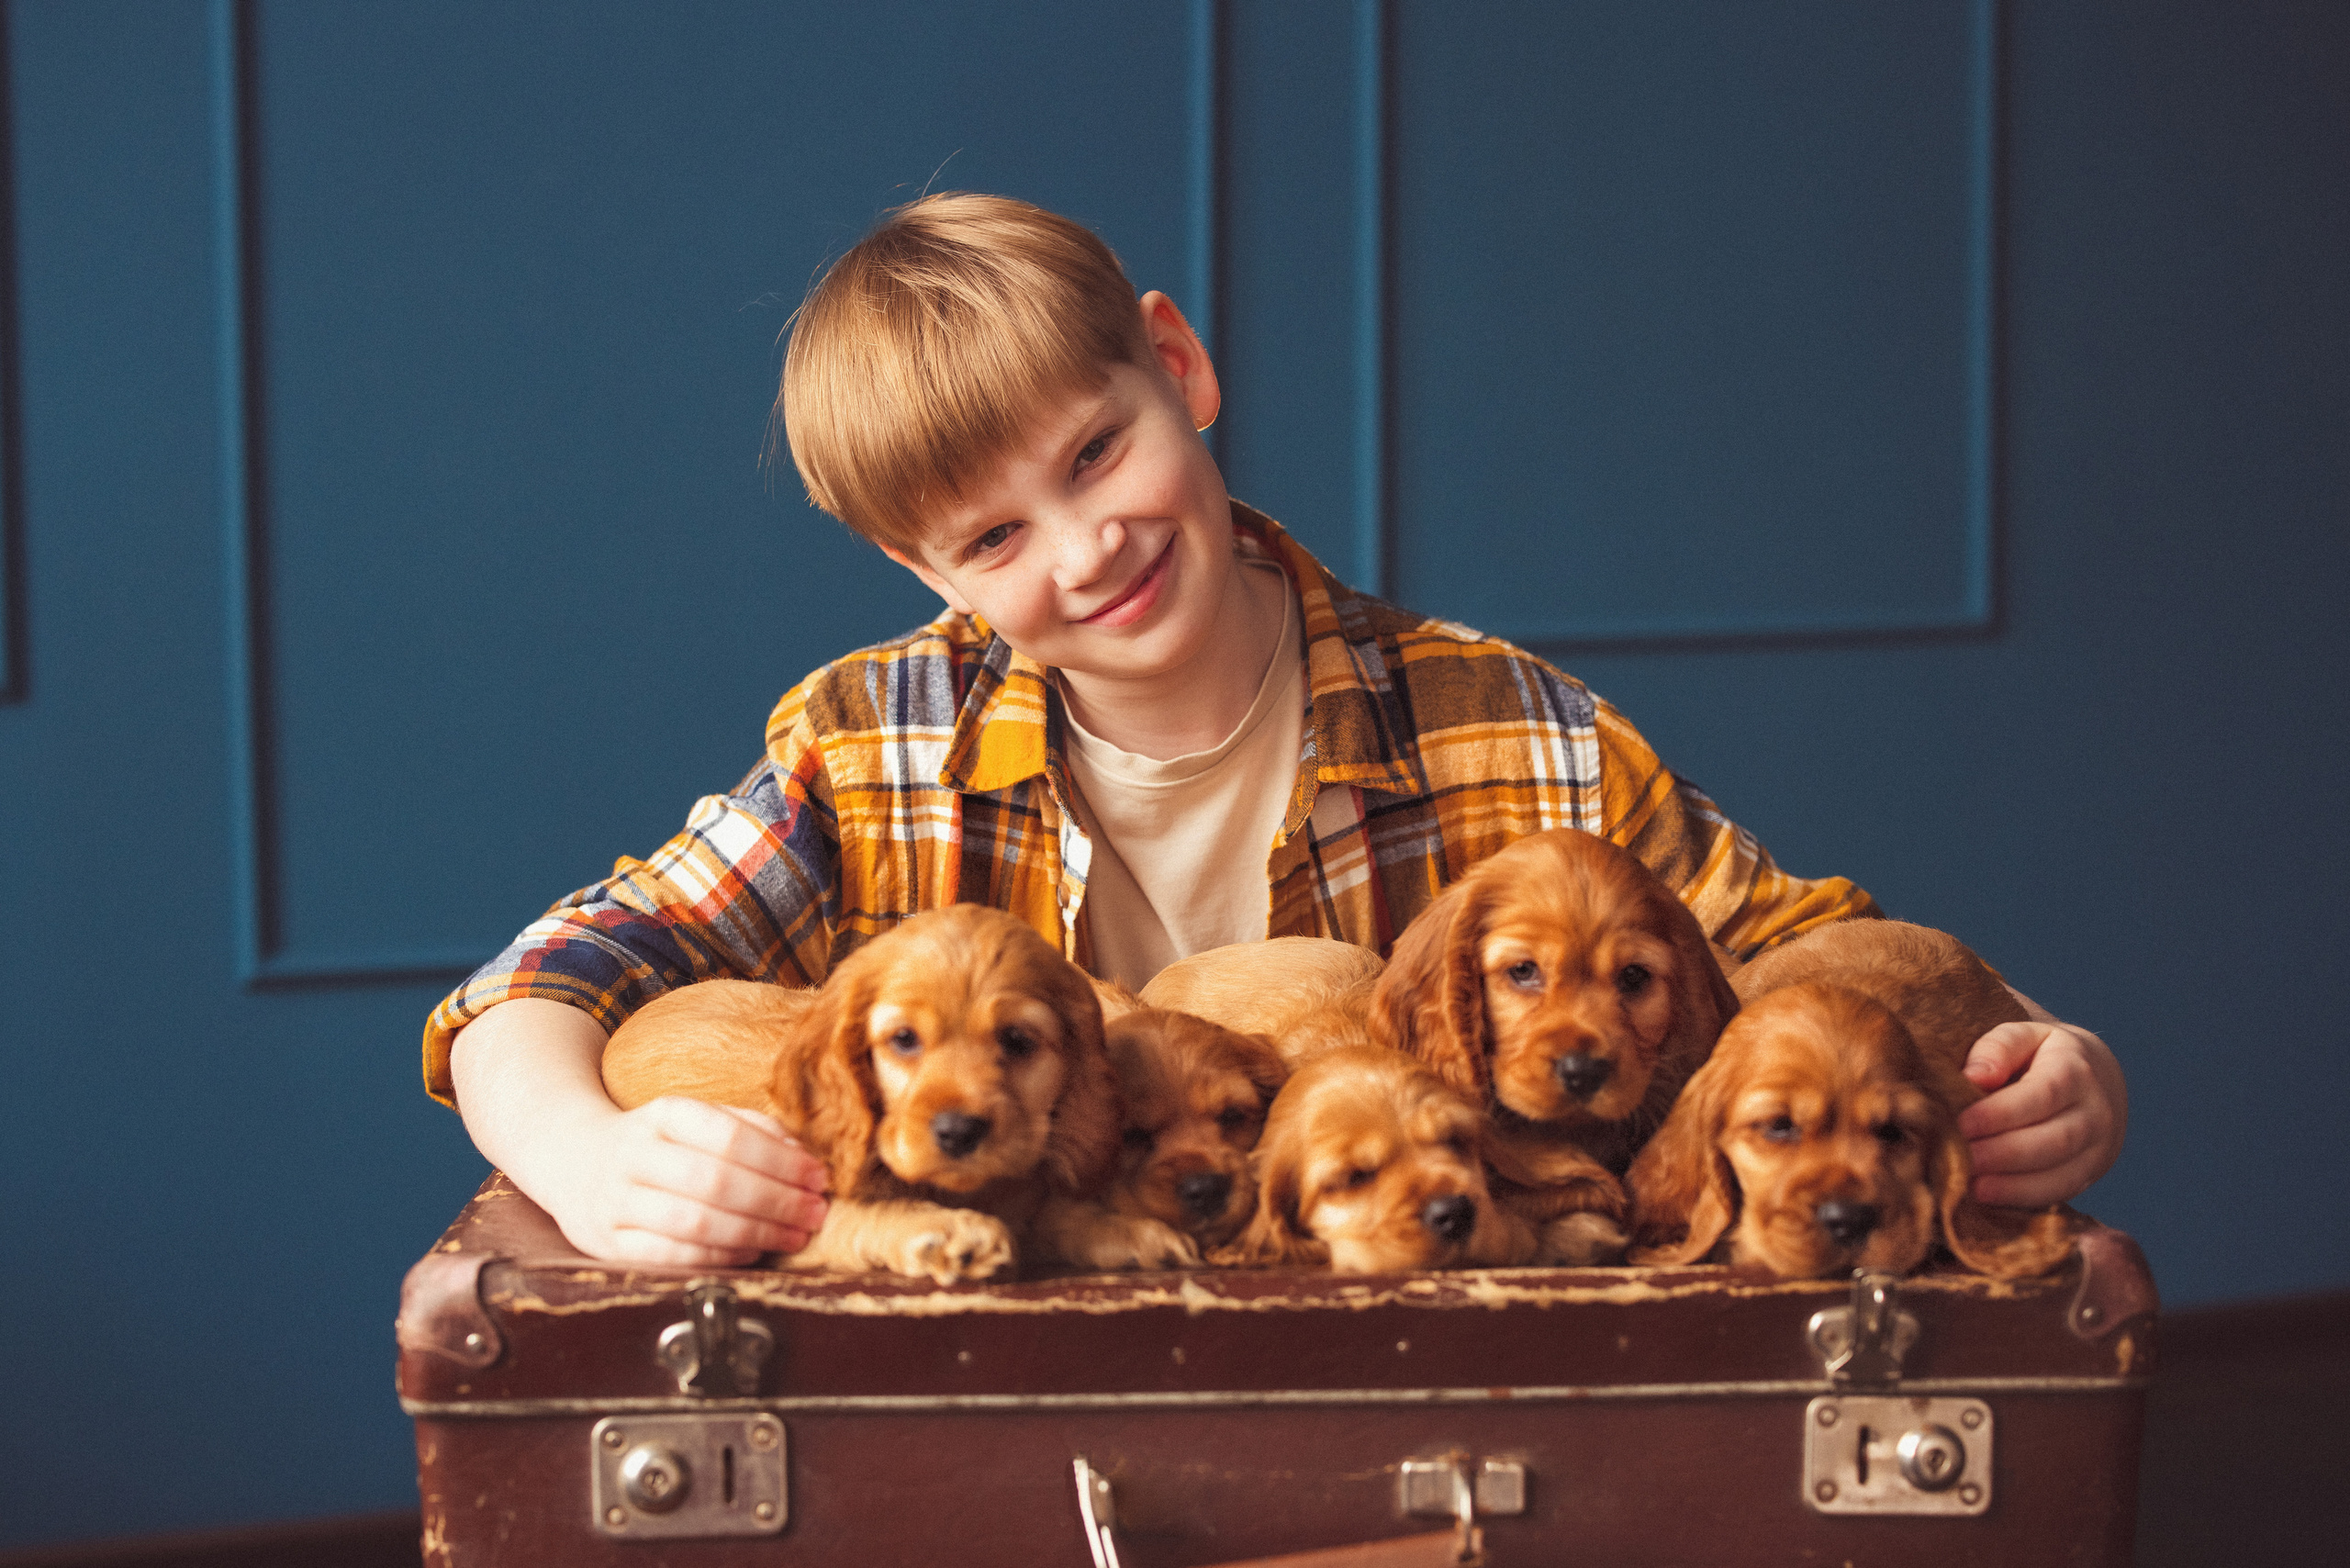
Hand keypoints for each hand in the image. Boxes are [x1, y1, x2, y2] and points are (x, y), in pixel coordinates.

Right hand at [542, 1096, 831, 1266]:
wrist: (572, 1161)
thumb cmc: (657, 1143)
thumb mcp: (696, 1120)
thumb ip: (751, 1130)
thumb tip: (803, 1156)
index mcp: (663, 1114)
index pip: (730, 1136)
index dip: (781, 1161)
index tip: (818, 1178)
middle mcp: (635, 1154)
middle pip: (716, 1181)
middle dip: (776, 1202)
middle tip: (814, 1214)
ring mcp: (617, 1200)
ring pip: (694, 1222)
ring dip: (755, 1233)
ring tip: (793, 1236)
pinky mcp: (608, 1243)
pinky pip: (671, 1256)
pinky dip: (718, 1258)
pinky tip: (751, 1254)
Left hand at [1957, 1018, 2126, 1207]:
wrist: (2094, 1079)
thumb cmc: (2041, 1055)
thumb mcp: (2024, 1035)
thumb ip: (1998, 1047)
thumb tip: (1974, 1075)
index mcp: (2075, 1069)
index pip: (2042, 1094)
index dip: (2000, 1113)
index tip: (1961, 1124)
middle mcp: (2095, 1110)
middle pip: (2053, 1139)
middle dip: (2003, 1153)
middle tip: (1960, 1158)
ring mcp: (2099, 1146)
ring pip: (2060, 1172)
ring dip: (2011, 1183)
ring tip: (1970, 1183)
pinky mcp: (2091, 1173)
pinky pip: (2061, 1191)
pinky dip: (2023, 1198)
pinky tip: (1988, 1196)